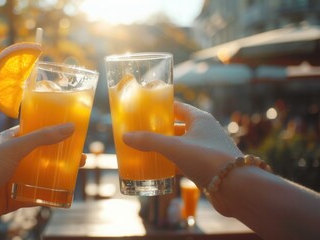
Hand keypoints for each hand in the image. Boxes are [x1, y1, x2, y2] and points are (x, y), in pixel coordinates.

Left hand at [0, 123, 85, 238]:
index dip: (55, 131)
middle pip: (43, 155)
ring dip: (58, 176)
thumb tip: (70, 127)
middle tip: (82, 158)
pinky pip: (34, 195)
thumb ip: (43, 138)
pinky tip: (62, 195)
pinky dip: (47, 196)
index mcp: (11, 140)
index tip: (73, 133)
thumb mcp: (16, 147)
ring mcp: (13, 178)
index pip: (37, 131)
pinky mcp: (13, 197)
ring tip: (77, 175)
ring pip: (41, 176)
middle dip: (62, 157)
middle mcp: (13, 158)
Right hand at [123, 101, 241, 187]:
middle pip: (177, 126)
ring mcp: (207, 149)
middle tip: (141, 133)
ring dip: (166, 148)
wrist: (237, 189)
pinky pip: (186, 161)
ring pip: (181, 145)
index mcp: (200, 119)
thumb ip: (149, 141)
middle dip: (160, 130)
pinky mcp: (207, 167)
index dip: (160, 108)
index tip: (144, 112)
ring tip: (146, 150)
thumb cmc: (207, 159)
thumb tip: (126, 136)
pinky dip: (173, 163)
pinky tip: (160, 169)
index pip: (177, 107)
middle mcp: (205, 131)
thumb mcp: (174, 148)